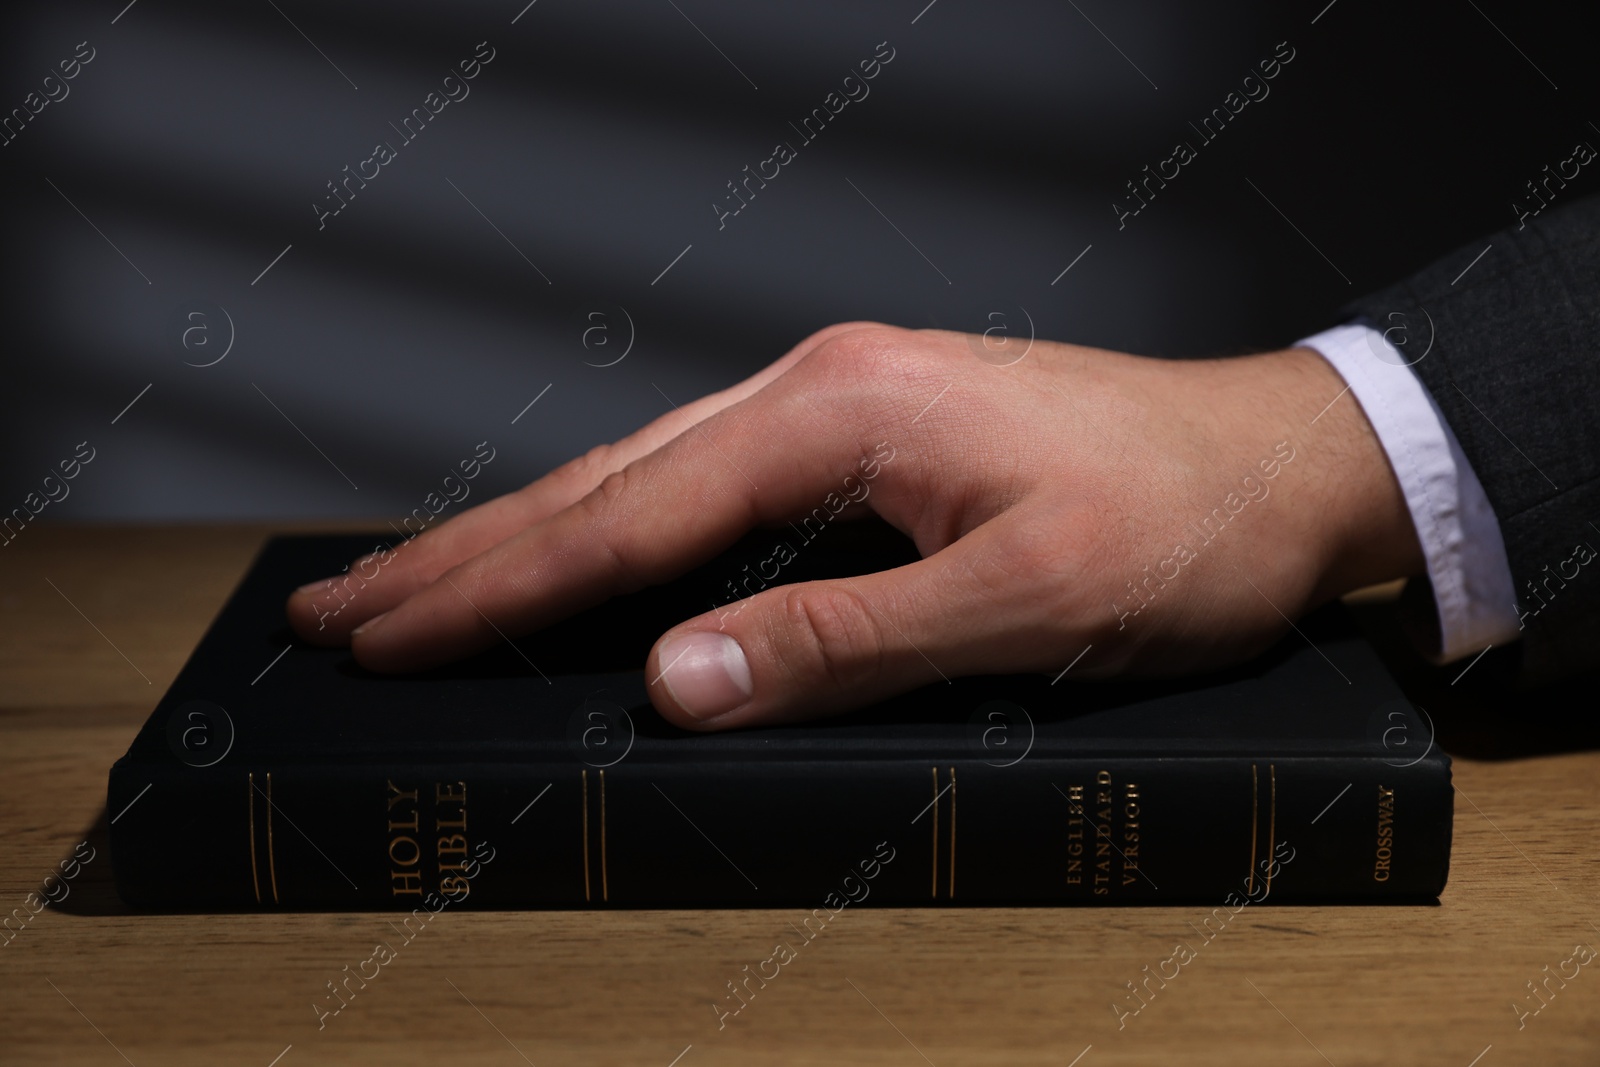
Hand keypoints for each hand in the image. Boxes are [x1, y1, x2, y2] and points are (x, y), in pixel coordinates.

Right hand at [285, 323, 1422, 729]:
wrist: (1282, 462)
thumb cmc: (1180, 524)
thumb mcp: (1025, 601)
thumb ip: (846, 639)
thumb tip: (680, 680)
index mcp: (843, 413)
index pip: (633, 514)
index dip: (501, 585)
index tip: (388, 631)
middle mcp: (820, 390)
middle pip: (606, 479)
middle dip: (465, 553)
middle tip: (342, 606)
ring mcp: (839, 407)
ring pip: (642, 475)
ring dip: (523, 537)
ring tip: (415, 584)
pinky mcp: (865, 439)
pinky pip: (703, 484)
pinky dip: (613, 528)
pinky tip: (574, 556)